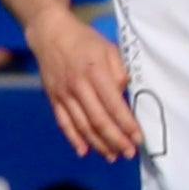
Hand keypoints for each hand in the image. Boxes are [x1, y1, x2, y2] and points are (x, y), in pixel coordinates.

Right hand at [30, 10, 141, 159]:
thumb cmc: (84, 40)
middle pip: (98, 120)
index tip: (138, 138)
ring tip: (112, 156)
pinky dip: (73, 138)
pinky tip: (83, 150)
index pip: (114, 105)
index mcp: (94, 73)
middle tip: (128, 153)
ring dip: (98, 144)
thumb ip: (119, 71)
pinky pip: (63, 122)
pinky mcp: (53, 98)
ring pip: (82, 125)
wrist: (49, 33)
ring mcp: (63, 94)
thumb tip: (124, 93)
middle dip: (115, 139)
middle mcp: (78, 87)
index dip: (127, 124)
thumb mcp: (108, 48)